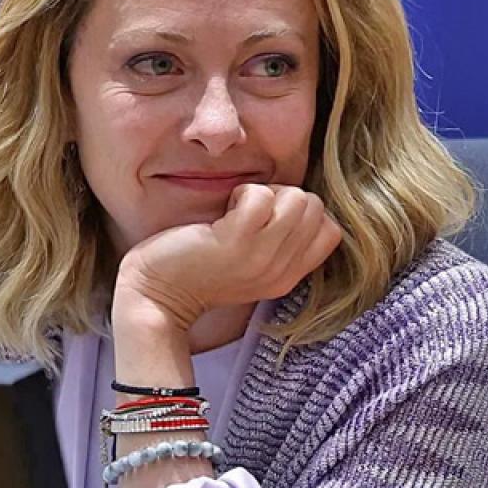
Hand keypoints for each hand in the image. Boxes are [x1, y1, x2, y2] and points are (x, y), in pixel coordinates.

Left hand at [116, 184, 342, 330]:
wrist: (156, 295)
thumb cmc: (197, 270)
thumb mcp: (251, 265)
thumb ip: (279, 244)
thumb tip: (297, 202)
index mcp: (287, 277)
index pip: (331, 231)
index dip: (304, 213)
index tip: (269, 219)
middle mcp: (280, 270)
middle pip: (314, 208)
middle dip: (283, 196)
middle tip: (249, 213)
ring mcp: (260, 258)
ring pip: (297, 198)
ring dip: (264, 193)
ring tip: (236, 212)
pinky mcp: (236, 243)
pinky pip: (260, 197)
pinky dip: (241, 193)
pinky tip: (222, 213)